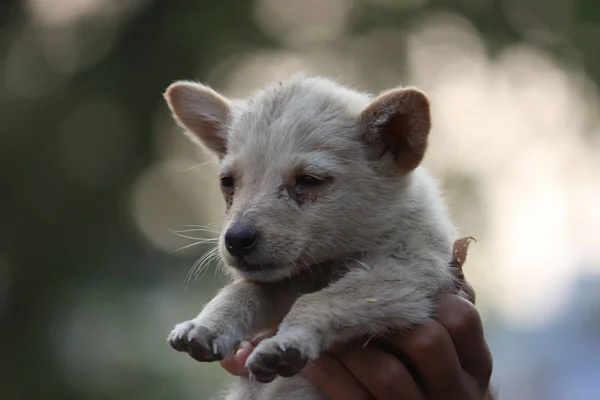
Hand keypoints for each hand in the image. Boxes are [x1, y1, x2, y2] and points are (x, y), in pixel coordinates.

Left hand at [301, 286, 492, 398]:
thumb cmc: (436, 378)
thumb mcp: (455, 353)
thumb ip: (448, 311)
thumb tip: (450, 247)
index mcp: (474, 367)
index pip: (462, 318)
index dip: (431, 298)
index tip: (403, 290)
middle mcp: (455, 394)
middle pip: (425, 342)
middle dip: (387, 321)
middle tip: (360, 307)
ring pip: (385, 373)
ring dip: (351, 346)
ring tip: (330, 330)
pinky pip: (350, 397)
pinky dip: (328, 372)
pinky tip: (314, 357)